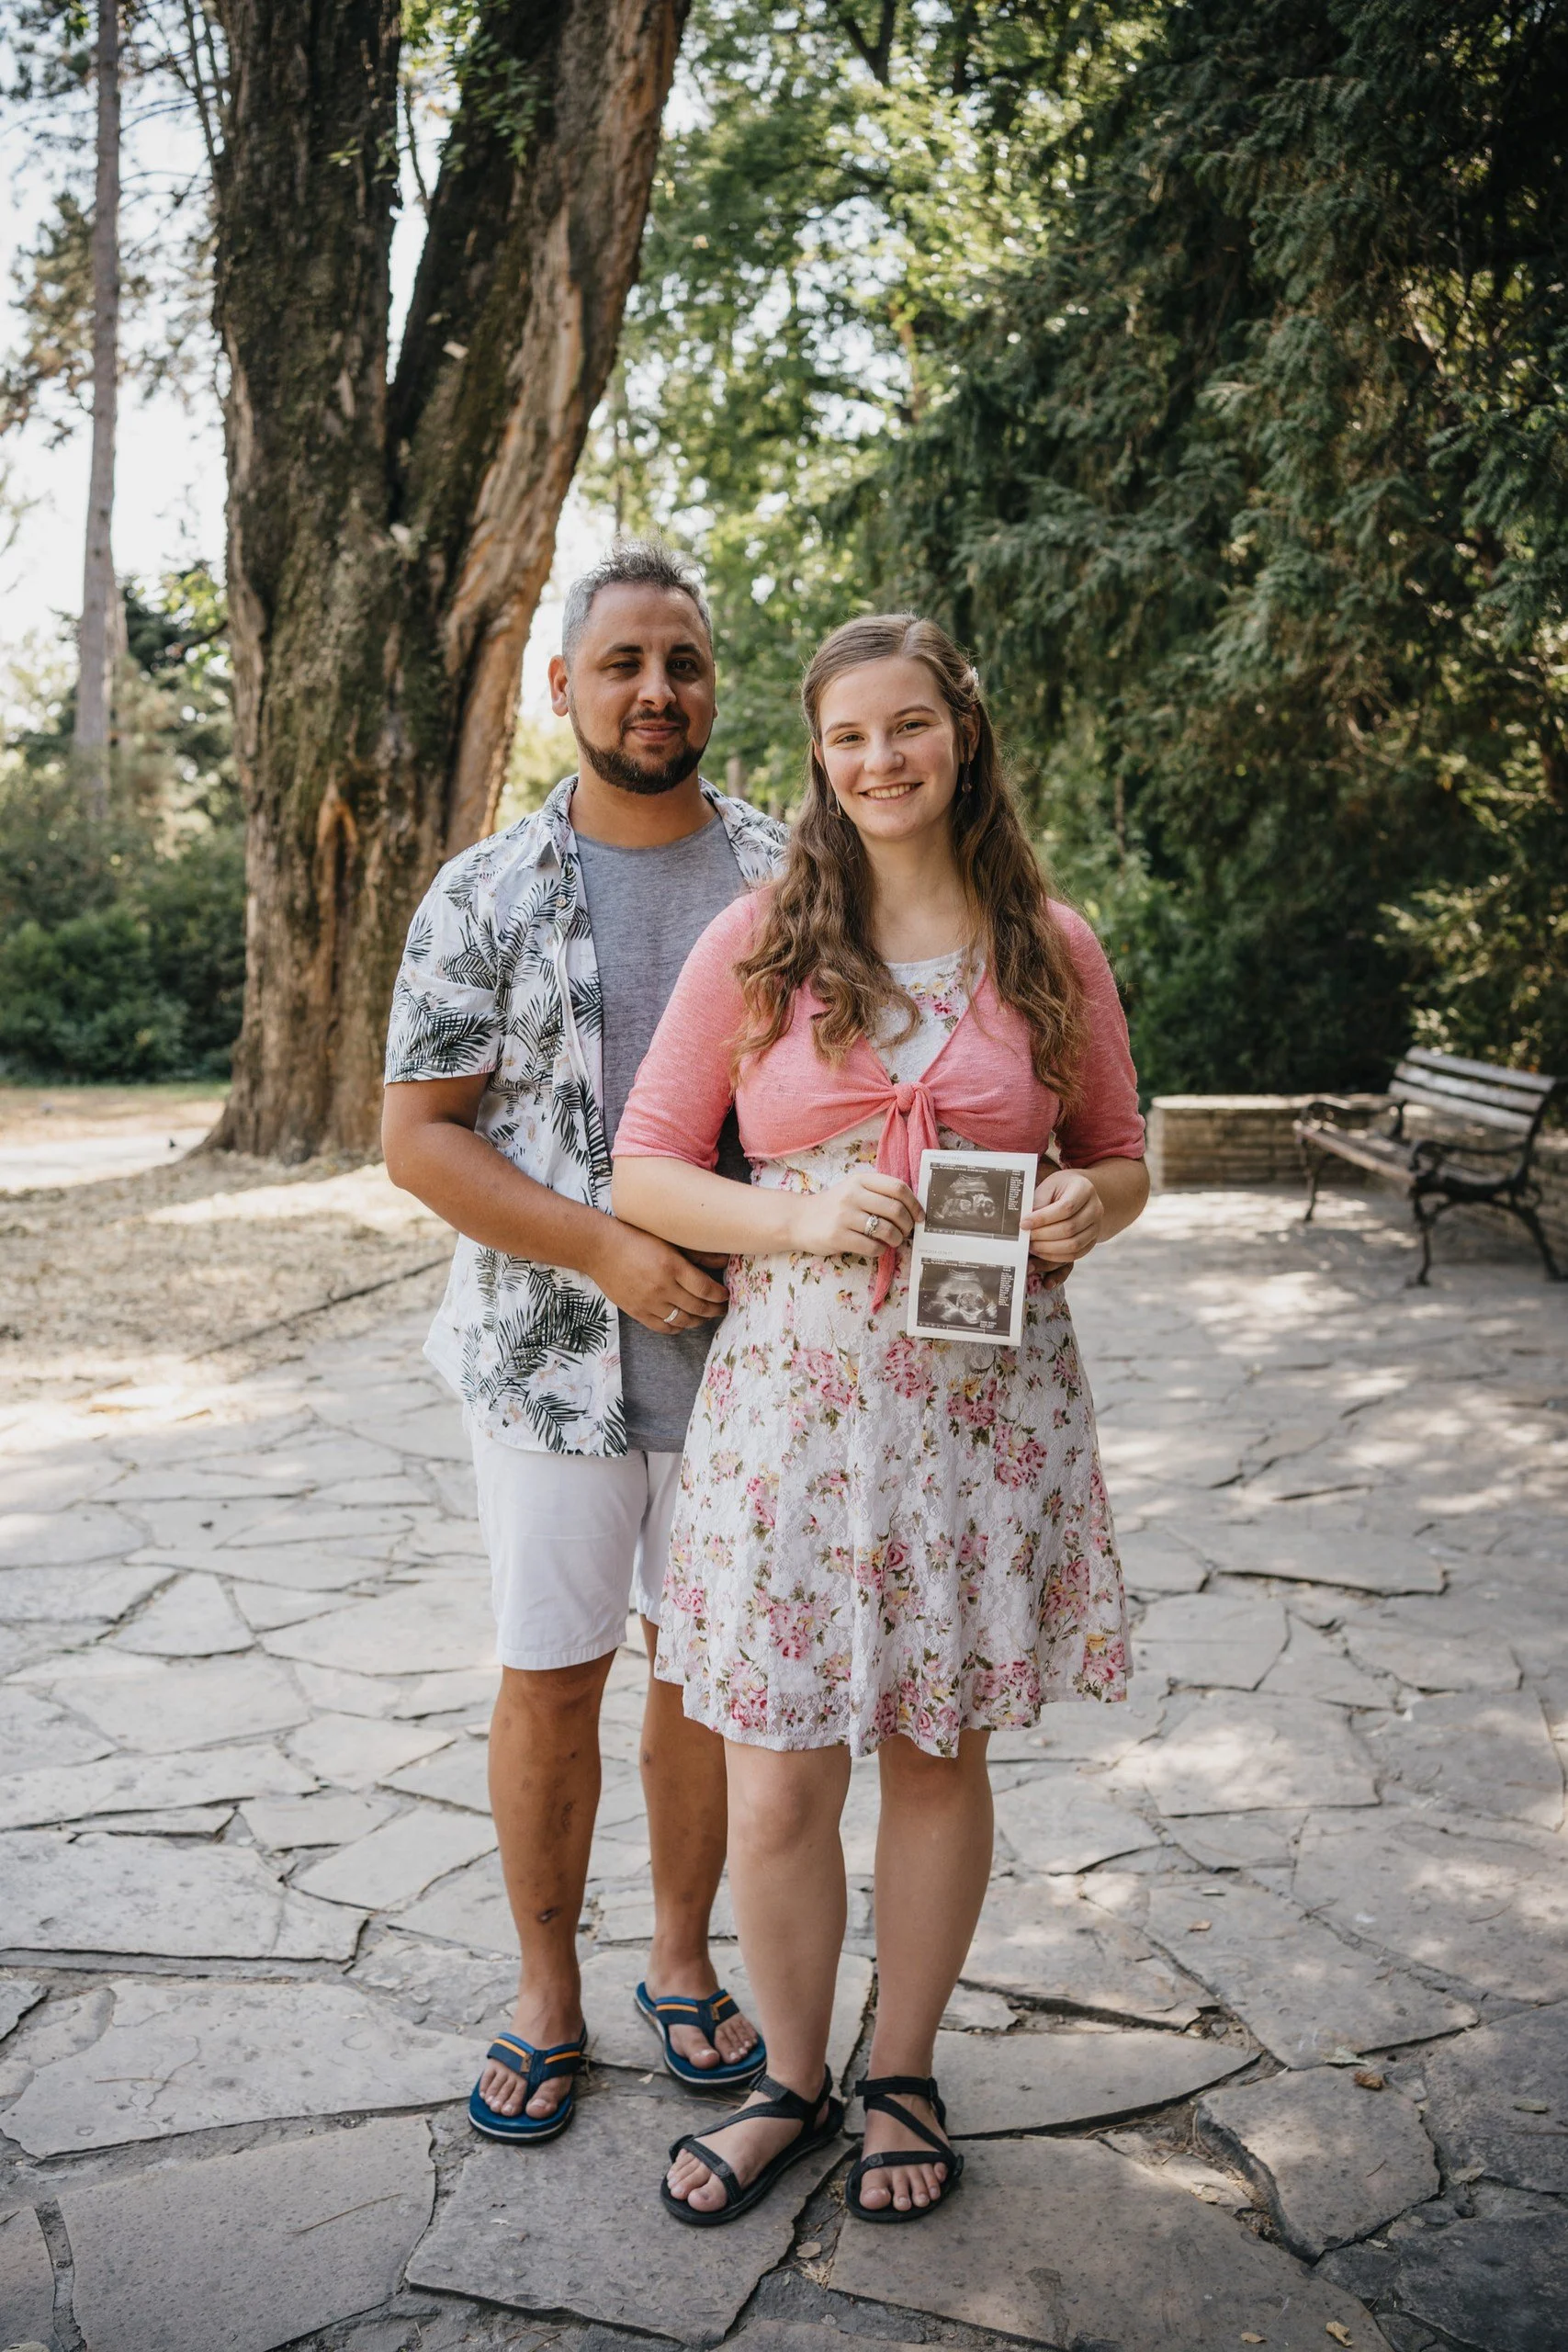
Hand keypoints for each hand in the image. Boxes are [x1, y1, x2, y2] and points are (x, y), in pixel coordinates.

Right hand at [588, 1220, 729, 1333]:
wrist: (600, 1249)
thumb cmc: (635, 1238)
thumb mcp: (669, 1239)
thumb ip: (697, 1254)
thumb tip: (724, 1261)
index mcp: (672, 1266)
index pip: (706, 1289)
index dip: (720, 1296)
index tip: (726, 1295)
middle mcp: (662, 1287)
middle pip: (698, 1308)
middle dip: (714, 1310)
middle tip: (721, 1308)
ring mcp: (648, 1302)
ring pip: (682, 1320)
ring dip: (698, 1320)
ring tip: (704, 1315)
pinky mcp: (636, 1312)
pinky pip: (662, 1327)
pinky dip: (677, 1327)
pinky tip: (683, 1322)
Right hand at [788, 1171, 921, 1259]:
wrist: (799, 1219)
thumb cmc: (835, 1206)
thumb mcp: (854, 1190)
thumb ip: (879, 1194)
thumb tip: (913, 1210)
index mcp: (861, 1180)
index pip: (898, 1188)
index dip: (914, 1204)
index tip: (919, 1217)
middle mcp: (852, 1195)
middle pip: (896, 1210)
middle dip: (908, 1225)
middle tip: (907, 1231)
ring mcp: (844, 1216)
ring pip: (886, 1230)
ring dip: (896, 1239)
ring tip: (893, 1241)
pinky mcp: (837, 1236)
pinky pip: (872, 1247)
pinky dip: (881, 1250)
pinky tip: (876, 1248)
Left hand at [1022, 1167, 1102, 1275]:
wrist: (1076, 1194)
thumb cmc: (1059, 1189)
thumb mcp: (1048, 1187)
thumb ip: (1039, 1203)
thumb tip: (1026, 1225)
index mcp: (1084, 1189)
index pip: (1065, 1208)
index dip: (1043, 1218)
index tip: (1024, 1223)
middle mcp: (1095, 1208)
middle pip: (1070, 1228)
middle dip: (1043, 1235)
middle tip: (1026, 1236)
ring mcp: (1096, 1226)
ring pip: (1073, 1244)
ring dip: (1048, 1248)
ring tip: (1032, 1245)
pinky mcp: (1092, 1241)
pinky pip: (1075, 1254)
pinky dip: (1056, 1256)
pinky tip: (1041, 1252)